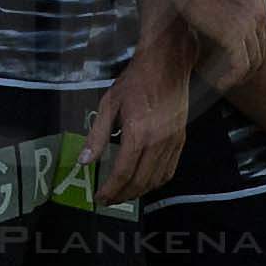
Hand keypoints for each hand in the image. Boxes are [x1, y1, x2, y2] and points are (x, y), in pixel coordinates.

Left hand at [85, 39, 191, 205]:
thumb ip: (97, 135)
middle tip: (107, 200)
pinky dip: (156, 183)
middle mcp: (158, 142)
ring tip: (122, 195)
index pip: (123, 173)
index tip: (98, 198)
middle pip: (140, 182)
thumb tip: (84, 161)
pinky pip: (169, 171)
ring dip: (138, 193)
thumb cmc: (135, 81)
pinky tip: (143, 184)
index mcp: (138, 133)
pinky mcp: (181, 141)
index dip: (110, 190)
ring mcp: (173, 143)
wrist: (167, 64)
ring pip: (156, 180)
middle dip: (122, 196)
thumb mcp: (109, 103)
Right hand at [170, 0, 265, 93]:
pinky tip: (219, 83)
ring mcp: (248, 24)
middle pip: (263, 52)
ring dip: (239, 76)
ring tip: (223, 82)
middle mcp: (259, 13)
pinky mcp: (233, 34)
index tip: (239, 66)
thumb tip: (221, 26)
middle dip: (249, 69)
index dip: (255, 56)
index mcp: (258, 3)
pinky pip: (239, 65)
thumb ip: (229, 11)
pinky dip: (231, 78)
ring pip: (253, 61)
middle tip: (231, 79)